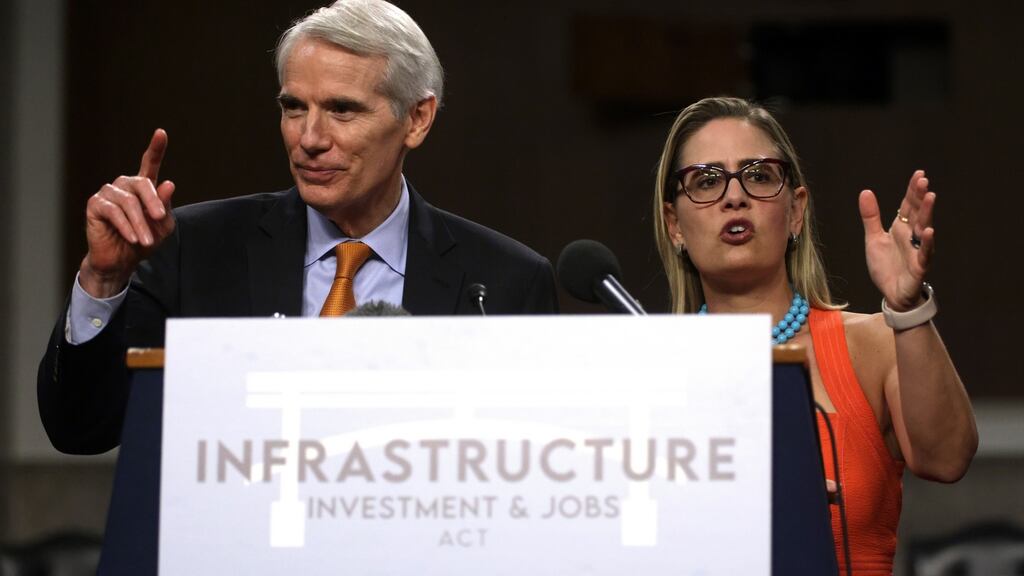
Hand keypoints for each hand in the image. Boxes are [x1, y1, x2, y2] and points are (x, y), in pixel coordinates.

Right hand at [79, 129, 175, 297]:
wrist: (121, 261)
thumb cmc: (144, 241)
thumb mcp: (162, 225)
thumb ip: (165, 206)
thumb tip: (168, 183)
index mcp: (143, 187)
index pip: (149, 164)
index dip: (156, 148)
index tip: (161, 132)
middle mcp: (124, 185)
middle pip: (142, 183)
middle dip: (154, 202)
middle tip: (161, 219)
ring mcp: (108, 193)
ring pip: (128, 202)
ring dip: (140, 223)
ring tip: (146, 241)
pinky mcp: (95, 204)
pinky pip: (114, 212)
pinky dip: (127, 226)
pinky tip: (133, 238)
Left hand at [859, 170, 934, 310]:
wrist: (892, 294)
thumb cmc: (886, 266)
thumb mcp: (874, 239)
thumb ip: (871, 217)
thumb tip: (866, 191)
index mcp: (901, 228)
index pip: (908, 206)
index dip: (913, 191)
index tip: (919, 174)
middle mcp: (912, 236)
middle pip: (917, 213)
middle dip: (920, 197)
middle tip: (923, 180)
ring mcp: (917, 250)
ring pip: (923, 228)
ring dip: (927, 213)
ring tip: (930, 197)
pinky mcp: (919, 266)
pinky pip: (924, 253)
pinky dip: (926, 242)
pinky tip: (927, 230)